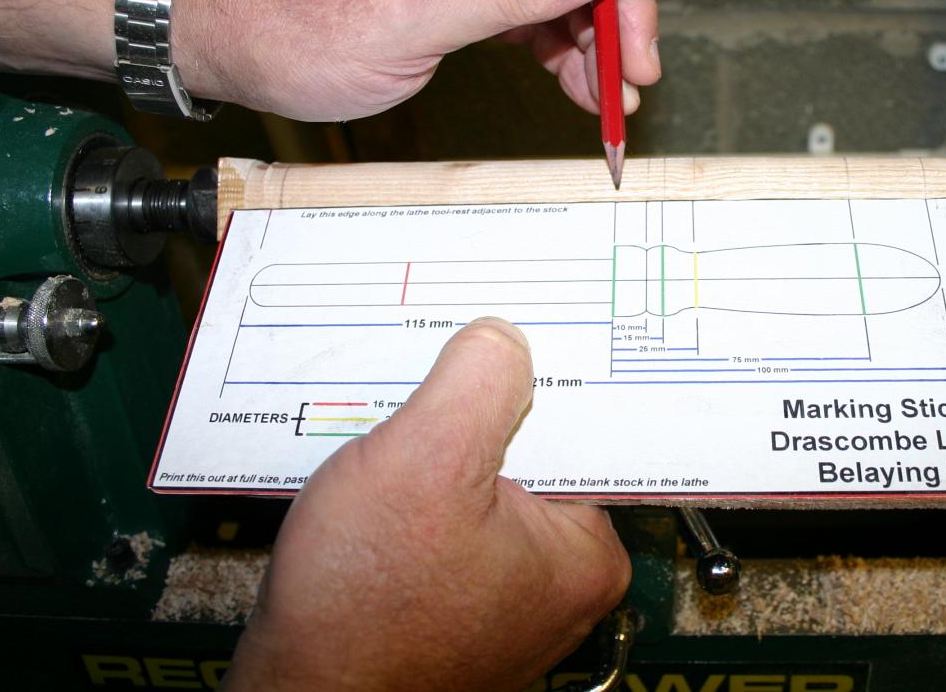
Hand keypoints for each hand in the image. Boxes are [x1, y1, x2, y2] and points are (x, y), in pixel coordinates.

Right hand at [224, 319, 630, 690]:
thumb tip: (503, 340)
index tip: (510, 334)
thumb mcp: (422, 462)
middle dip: (478, 413)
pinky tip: (379, 481)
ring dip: (438, 451)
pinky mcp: (455, 599)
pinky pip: (447, 518)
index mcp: (585, 550)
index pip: (584, 429)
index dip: (539, 373)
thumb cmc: (360, 611)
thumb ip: (476, 383)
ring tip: (399, 432)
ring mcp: (506, 593)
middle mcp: (559, 579)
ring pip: (481, 482)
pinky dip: (415, 490)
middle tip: (438, 378)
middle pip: (531, 451)